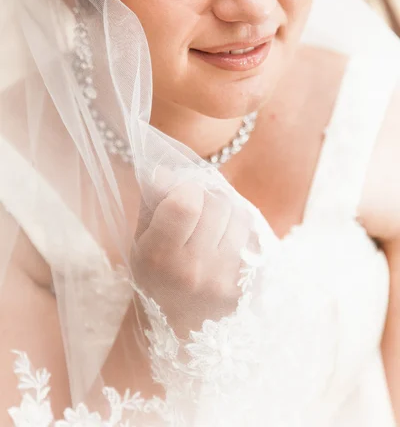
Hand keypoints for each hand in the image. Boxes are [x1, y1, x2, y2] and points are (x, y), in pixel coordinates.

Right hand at [131, 180, 250, 335]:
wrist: (175, 334)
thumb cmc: (154, 280)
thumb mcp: (141, 242)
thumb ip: (154, 202)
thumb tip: (167, 169)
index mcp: (159, 257)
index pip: (186, 203)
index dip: (186, 189)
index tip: (181, 195)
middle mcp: (193, 271)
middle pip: (216, 205)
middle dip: (207, 197)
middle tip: (197, 206)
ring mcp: (221, 281)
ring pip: (238, 216)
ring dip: (226, 210)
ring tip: (211, 222)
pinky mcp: (243, 287)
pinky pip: (249, 237)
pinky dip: (237, 230)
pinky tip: (223, 240)